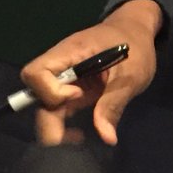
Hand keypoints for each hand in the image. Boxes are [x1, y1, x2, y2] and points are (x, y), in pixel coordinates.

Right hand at [20, 0, 161, 144]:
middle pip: (36, 93)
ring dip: (54, 126)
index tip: (78, 96)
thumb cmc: (135, 46)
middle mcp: (60, 66)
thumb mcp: (131, 75)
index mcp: (70, 52)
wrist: (136, 32)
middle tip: (73, 139)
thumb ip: (114, 103)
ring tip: (77, 141)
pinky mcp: (72, 90)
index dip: (50, 90)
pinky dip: (63, 124)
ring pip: (45, 105)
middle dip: (48, 120)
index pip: (36, 72)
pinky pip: (58, 108)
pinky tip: (78, 135)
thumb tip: (106, 137)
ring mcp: (65, 79)